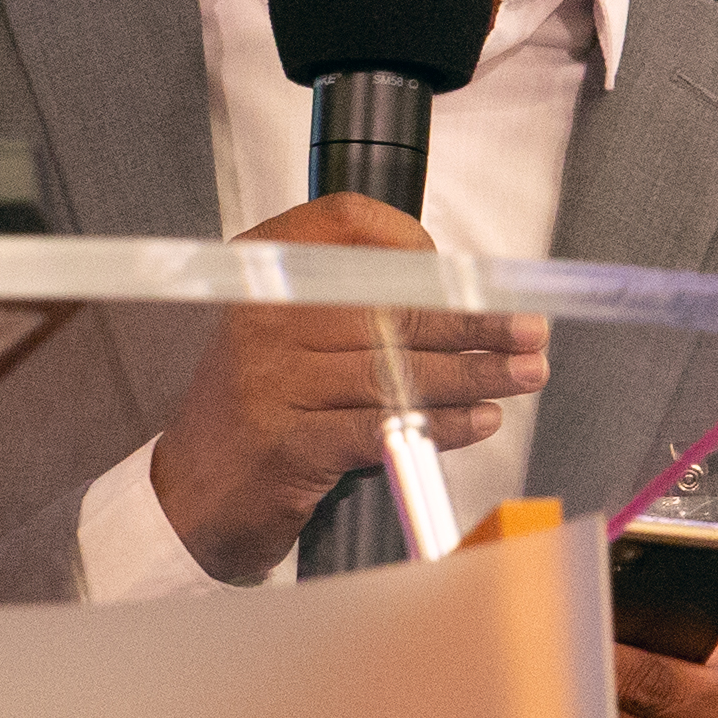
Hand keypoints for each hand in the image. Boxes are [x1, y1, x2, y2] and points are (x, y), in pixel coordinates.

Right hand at [143, 195, 549, 582]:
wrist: (189, 493)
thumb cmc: (254, 411)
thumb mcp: (284, 334)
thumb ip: (349, 304)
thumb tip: (454, 295)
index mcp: (263, 272)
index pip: (349, 224)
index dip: (419, 245)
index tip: (467, 275)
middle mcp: (263, 316)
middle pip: (392, 303)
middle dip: (475, 320)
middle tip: (528, 332)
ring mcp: (271, 379)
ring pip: (397, 367)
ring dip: (474, 373)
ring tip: (522, 374)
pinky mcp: (288, 442)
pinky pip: (385, 426)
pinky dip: (444, 425)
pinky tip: (479, 422)